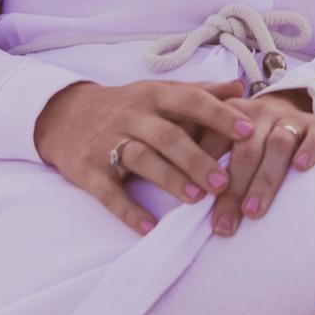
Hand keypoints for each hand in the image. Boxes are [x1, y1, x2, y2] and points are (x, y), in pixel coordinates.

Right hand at [33, 79, 254, 235]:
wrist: (64, 116)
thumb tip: (240, 87)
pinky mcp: (89, 170)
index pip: (190, 100)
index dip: (219, 115)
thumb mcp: (158, 93)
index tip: (249, 131)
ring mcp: (108, 142)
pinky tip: (150, 227)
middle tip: (224, 182)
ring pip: (141, 159)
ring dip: (169, 179)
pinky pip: (109, 193)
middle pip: (167, 135)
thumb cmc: (126, 107)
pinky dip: (129, 211)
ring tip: (196, 199)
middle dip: (197, 158)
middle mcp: (132, 116)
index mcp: (153, 96)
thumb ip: (199, 91)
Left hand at [209, 87, 314, 237]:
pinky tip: (301, 168)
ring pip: (278, 145)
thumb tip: (174, 184)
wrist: (292, 107)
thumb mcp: (222, 136)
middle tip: (223, 225)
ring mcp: (291, 119)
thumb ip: (200, 153)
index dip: (204, 173)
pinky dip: (309, 150)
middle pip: (245, 150)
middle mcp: (260, 113)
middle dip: (233, 190)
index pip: (215, 142)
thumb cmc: (249, 137)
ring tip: (253, 212)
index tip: (195, 207)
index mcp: (230, 114)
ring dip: (264, 180)